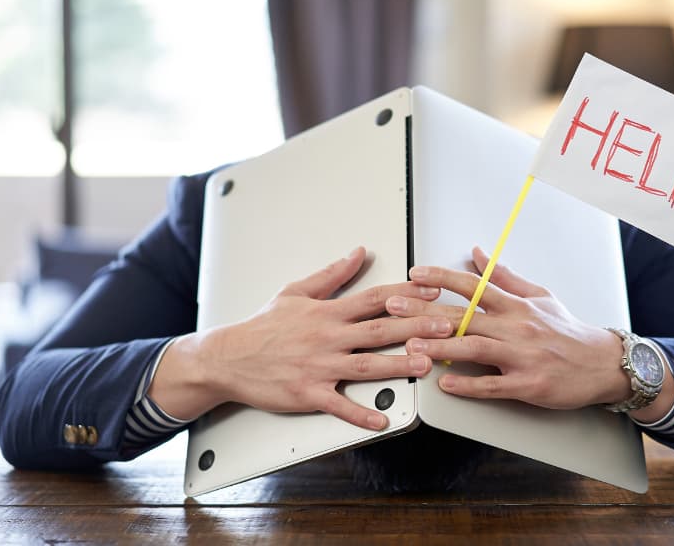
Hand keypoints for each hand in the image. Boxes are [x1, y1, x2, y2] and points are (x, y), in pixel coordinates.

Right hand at [149, 247, 452, 429]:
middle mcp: (327, 337)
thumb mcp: (296, 291)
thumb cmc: (263, 326)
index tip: (432, 289)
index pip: (375, 298)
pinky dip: (360, 414)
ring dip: (397, 364)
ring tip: (425, 364)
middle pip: (379, 329)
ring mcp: (319, 366)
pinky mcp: (308, 393)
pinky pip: (339, 405)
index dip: (406, 292)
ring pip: (366, 365)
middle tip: (445, 326)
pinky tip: (383, 419)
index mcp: (328, 312)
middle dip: (415, 327)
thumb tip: (359, 253)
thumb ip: (332, 275)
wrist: (228, 358)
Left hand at [386, 247, 631, 409]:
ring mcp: (522, 356)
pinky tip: (445, 383)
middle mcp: (516, 326)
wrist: (602, 364)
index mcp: (516, 304)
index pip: (472, 285)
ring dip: (440, 347)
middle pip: (464, 315)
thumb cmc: (567, 331)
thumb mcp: (538, 296)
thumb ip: (504, 276)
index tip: (414, 274)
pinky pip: (493, 384)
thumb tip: (478, 254)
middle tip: (394, 306)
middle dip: (425, 310)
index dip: (441, 278)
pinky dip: (468, 383)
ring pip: (475, 347)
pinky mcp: (528, 384)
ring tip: (411, 346)